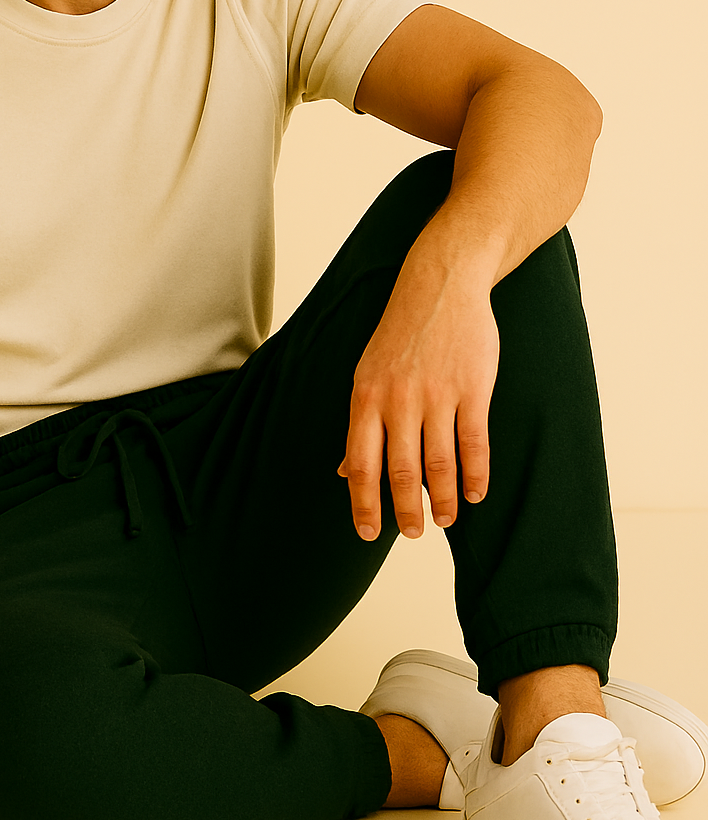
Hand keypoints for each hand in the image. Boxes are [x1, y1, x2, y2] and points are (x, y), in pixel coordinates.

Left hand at [337, 269, 499, 539]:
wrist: (439, 286)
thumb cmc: (400, 335)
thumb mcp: (367, 374)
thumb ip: (361, 424)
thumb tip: (344, 471)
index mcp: (366, 398)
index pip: (360, 464)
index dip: (364, 503)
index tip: (368, 533)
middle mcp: (398, 400)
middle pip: (401, 471)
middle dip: (406, 510)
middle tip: (413, 533)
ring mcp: (437, 395)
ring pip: (439, 463)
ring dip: (443, 499)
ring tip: (444, 520)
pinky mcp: (472, 388)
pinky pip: (474, 443)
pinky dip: (475, 475)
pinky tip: (474, 494)